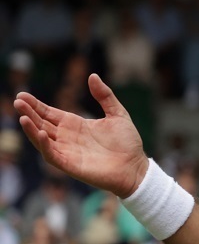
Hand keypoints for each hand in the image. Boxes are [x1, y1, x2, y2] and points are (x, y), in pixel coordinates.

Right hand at [15, 74, 149, 197]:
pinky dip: (44, 144)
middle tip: (18, 101)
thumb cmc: (127, 143)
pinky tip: (40, 133)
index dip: (36, 105)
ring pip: (41, 139)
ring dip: (31, 128)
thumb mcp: (117, 114)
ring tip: (23, 116)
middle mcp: (67, 137)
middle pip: (41, 123)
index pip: (49, 113)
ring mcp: (67, 151)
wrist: (136, 168)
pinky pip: (52, 155)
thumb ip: (105, 95)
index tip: (22, 95)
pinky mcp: (70, 165)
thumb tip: (92, 76)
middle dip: (29, 112)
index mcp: (75, 125)